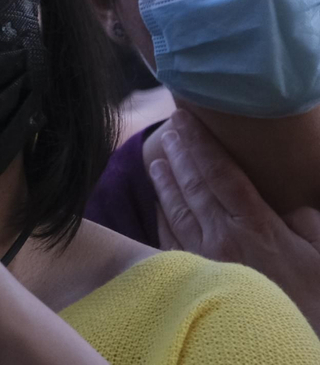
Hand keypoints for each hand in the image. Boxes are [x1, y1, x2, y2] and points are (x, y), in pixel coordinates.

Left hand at [149, 110, 319, 324]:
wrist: (289, 345)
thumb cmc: (315, 301)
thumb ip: (306, 223)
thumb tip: (289, 207)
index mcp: (255, 226)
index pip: (221, 173)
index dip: (202, 144)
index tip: (186, 119)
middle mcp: (222, 238)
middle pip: (193, 185)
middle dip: (180, 153)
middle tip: (171, 128)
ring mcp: (203, 259)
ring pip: (177, 210)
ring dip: (165, 181)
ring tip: (158, 158)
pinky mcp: (194, 279)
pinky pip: (170, 241)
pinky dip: (161, 218)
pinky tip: (158, 206)